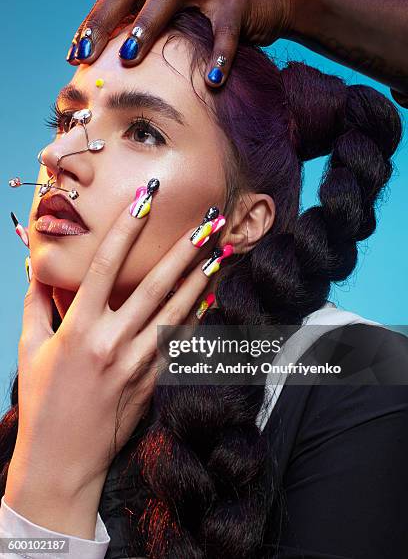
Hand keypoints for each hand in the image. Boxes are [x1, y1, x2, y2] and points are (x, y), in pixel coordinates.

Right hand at [5, 194, 218, 512]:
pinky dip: (198, 318)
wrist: (60, 461)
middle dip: (183, 249)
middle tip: (208, 220)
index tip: (145, 200)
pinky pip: (180, 344)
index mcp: (78, 328)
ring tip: (222, 251)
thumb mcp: (31, 348)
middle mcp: (110, 342)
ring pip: (175, 312)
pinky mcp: (152, 382)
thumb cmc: (42, 402)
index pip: (104, 267)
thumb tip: (38, 267)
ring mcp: (135, 363)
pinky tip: (213, 296)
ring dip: (201, 278)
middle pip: (153, 285)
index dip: (125, 230)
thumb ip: (36, 303)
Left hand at [67, 0, 300, 86]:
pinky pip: (226, 30)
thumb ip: (161, 34)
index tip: (74, 55)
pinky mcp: (240, 0)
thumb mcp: (187, 21)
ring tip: (127, 57)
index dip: (93, 22)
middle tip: (86, 55)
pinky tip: (213, 80)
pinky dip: (219, 55)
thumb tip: (125, 70)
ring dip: (145, 25)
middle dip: (105, 21)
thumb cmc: (223, 17)